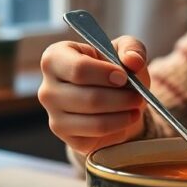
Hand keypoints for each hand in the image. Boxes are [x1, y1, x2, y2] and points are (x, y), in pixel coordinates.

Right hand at [38, 35, 149, 153]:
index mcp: (54, 59)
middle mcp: (47, 89)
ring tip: (137, 107)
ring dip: (123, 116)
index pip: (78, 69)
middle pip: (89, 98)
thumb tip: (133, 61)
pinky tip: (125, 119)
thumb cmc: (112, 66)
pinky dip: (118, 130)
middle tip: (139, 96)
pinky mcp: (68, 139)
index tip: (124, 77)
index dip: (105, 74)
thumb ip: (131, 48)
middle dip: (121, 98)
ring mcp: (55, 117)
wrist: (110, 93)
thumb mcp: (124, 48)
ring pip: (95, 122)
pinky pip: (97, 138)